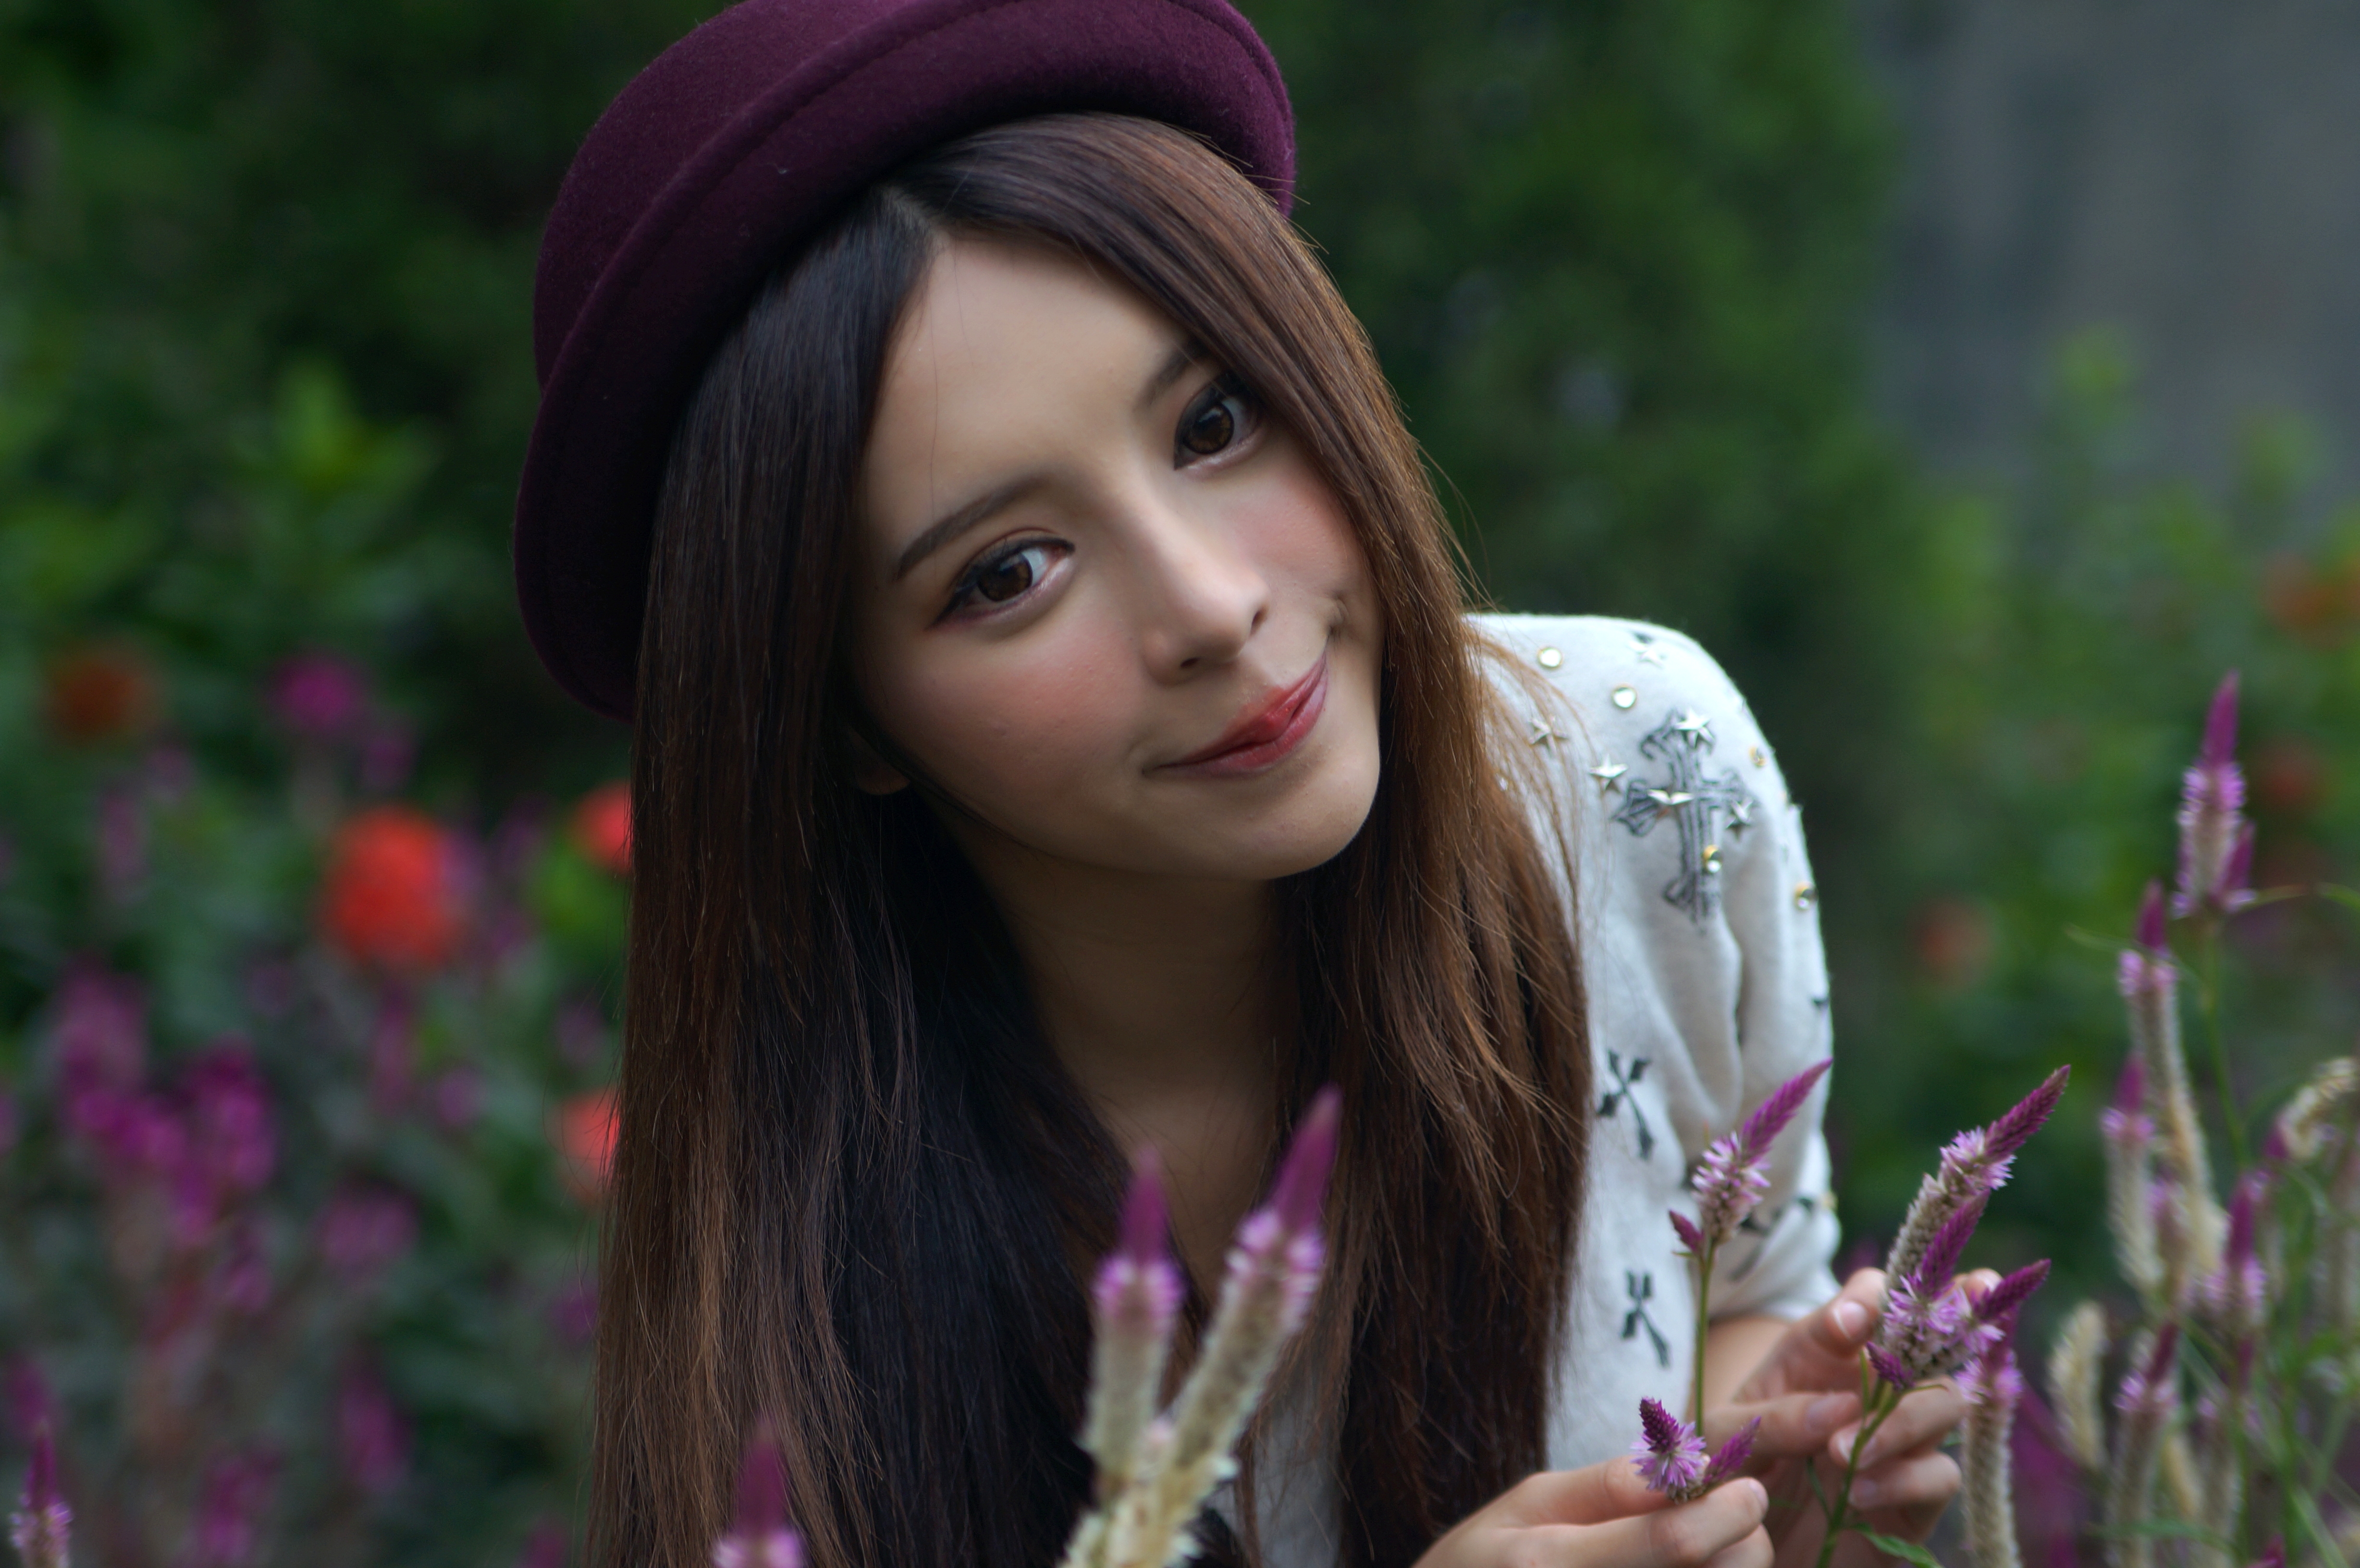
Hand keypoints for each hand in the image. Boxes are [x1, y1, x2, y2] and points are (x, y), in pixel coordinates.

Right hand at [1412, 1457, 1769, 1567]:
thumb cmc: (1484, 1566)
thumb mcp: (1527, 1505)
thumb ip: (1606, 1487)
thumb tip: (1686, 1466)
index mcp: (1548, 1565)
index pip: (1669, 1543)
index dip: (1727, 1512)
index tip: (1747, 1488)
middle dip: (1744, 1545)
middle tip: (1736, 1519)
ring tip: (1705, 1552)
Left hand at [1704, 1270, 1976, 1567]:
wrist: (1746, 1539)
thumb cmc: (1733, 1467)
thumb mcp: (1729, 1435)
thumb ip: (1773, 1416)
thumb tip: (1839, 1410)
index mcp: (1825, 1348)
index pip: (1868, 1297)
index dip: (1872, 1297)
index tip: (1851, 1320)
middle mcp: (1873, 1382)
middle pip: (1934, 1336)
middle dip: (1953, 1320)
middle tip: (1936, 1327)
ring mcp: (1903, 1434)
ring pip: (1946, 1400)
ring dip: (1901, 1421)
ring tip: (1839, 1453)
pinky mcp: (1918, 1492)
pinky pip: (1941, 1473)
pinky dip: (1904, 1479)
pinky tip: (1858, 1494)